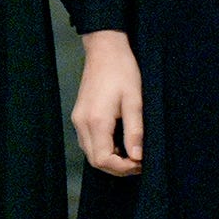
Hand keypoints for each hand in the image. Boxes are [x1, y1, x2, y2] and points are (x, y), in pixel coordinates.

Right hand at [72, 30, 143, 176]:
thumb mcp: (134, 100)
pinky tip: (119, 142)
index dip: (122, 168)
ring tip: (131, 153)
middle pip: (94, 160)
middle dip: (117, 167)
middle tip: (138, 161)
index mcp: (96, 121)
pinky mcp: (79, 116)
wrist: (105, 50)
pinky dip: (103, 149)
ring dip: (110, 159)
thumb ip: (134, 131)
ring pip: (90, 153)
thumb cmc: (122, 71)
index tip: (140, 163)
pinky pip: (88, 142)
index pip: (103, 159)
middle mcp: (82, 123)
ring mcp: (78, 120)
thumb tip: (137, 157)